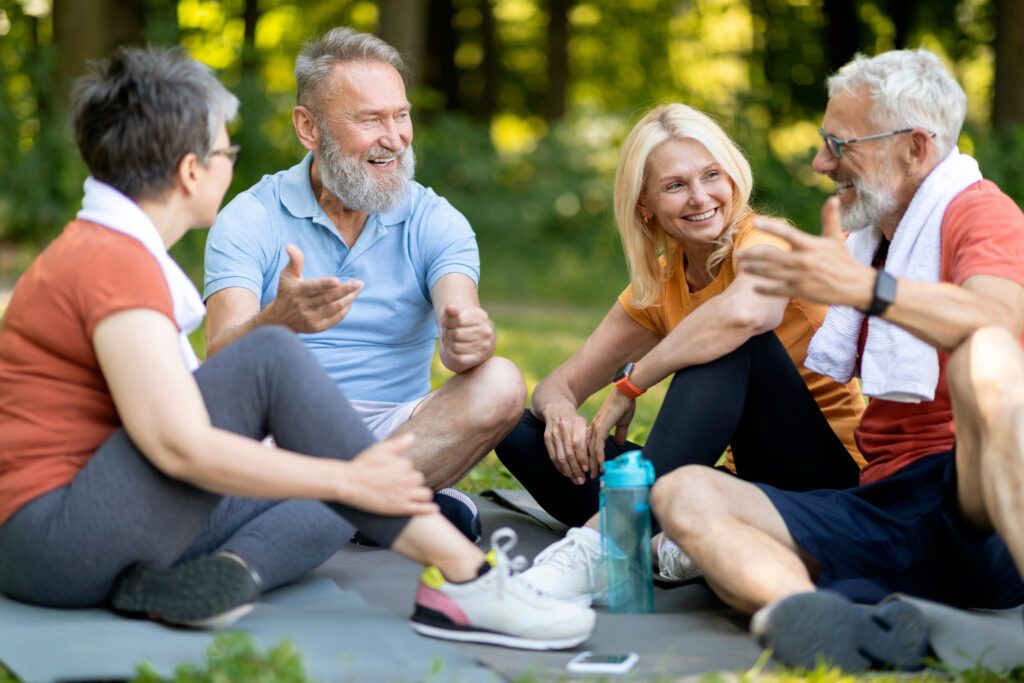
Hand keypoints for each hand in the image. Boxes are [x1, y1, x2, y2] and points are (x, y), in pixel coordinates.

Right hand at [265, 245, 362, 332]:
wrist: (279, 320)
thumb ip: (294, 260)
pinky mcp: (316, 327)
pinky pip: (335, 319)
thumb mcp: (287, 275)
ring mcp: (310, 318)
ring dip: (348, 299)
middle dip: (346, 290)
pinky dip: (344, 310)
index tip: (337, 280)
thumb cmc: (287, 292)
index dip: (325, 284)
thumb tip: (290, 246)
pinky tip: (350, 301)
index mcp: (297, 291)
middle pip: (328, 298)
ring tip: (357, 290)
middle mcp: (303, 306)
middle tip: (359, 283)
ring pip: (334, 308)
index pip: (313, 287)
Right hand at [342, 434, 436, 515]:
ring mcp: (404, 494)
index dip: (404, 471)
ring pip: (425, 494)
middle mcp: (407, 479)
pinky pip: (420, 508)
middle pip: (419, 480)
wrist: (349, 483)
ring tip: (417, 496)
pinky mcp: (400, 508)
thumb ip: (398, 444)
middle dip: (413, 482)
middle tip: (401, 486)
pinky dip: (429, 509)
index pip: (412, 468)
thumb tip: (413, 437)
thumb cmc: (363, 465)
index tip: (394, 475)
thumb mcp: (380, 449)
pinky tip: (433, 509)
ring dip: (422, 494)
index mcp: (404, 464)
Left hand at [440, 304, 495, 371]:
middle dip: (448, 334)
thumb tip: (450, 307)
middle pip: (455, 334)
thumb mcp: (456, 317)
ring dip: (449, 344)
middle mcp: (486, 331)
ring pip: (455, 346)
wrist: (475, 345)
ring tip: (451, 342)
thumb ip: (451, 312)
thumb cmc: (463, 328)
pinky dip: (452, 354)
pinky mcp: (479, 358)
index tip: (448, 324)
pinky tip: (454, 351)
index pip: (458, 320)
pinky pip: (458, 358)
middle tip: (448, 334)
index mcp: (481, 316)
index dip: (448, 322)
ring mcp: (484, 346)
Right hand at [540, 402, 590, 484]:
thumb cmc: (575, 420)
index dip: (582, 458)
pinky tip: (566, 474)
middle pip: (569, 453)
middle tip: (582, 480)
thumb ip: (589, 440)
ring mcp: (553, 434)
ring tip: (576, 480)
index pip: (578, 444)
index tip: (587, 469)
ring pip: (560, 457)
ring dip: (568, 471)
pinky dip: (560, 467)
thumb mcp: (585, 424)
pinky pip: (553, 457)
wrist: (556, 408)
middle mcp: (563, 428)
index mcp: (576, 423)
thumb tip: (595, 460)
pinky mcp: (547, 439)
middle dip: (576, 469)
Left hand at [586, 390, 635, 477]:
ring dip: (593, 464)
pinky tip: (601, 466)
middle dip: (589, 465)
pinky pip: (598, 446)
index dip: (592, 457)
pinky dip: (599, 457)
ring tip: (594, 475)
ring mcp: (596, 428)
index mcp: (597, 427)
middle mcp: (594, 428)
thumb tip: (619, 443)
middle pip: (589, 450)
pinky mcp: (601, 428)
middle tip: (590, 477)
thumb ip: (619, 433)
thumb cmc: (625, 405)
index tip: (594, 468)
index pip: (592, 446)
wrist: (625, 393)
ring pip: (592, 450)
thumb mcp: (622, 423)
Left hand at [738, 197, 874, 309]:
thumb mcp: (836, 238)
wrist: (855, 286)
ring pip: (771, 273)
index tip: (755, 222)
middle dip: (753, 254)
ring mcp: (800, 277)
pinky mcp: (800, 291)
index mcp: (810, 245)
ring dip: (754, 270)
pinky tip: (753, 287)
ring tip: (741, 267)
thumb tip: (833, 198)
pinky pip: (778, 290)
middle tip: (738, 253)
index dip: (770, 227)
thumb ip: (830, 218)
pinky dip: (765, 289)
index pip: (787, 234)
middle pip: (772, 256)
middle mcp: (803, 260)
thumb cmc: (843, 260)